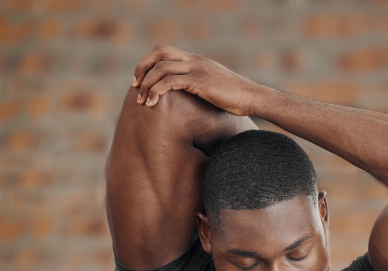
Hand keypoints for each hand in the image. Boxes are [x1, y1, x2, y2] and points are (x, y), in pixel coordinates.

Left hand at [132, 45, 264, 115]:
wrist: (252, 97)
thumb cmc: (235, 97)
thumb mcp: (214, 85)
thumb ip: (199, 84)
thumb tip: (188, 96)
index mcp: (196, 59)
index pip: (164, 51)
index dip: (148, 62)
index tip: (140, 79)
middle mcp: (194, 60)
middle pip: (158, 53)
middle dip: (141, 68)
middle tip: (135, 86)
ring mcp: (197, 69)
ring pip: (161, 69)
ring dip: (146, 84)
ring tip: (141, 101)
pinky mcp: (199, 82)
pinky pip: (170, 82)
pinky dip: (156, 91)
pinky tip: (151, 103)